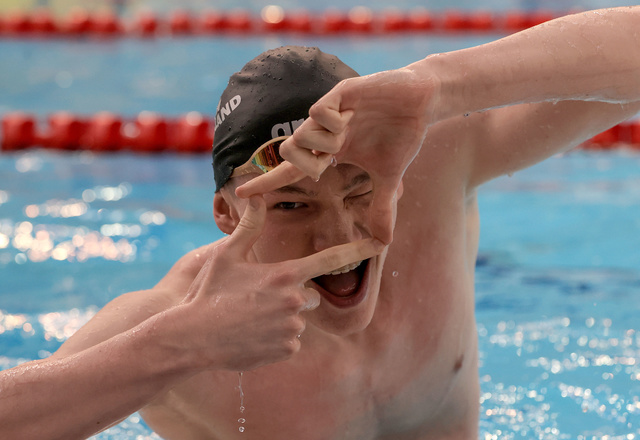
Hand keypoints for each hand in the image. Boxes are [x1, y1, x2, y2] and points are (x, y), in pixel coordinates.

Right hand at [174, 196, 383, 371]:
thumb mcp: (226, 256)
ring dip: (282, 318)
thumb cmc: (209, 293)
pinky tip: (252, 335)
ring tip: (250, 318)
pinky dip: (277, 338)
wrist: (193, 338)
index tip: (380, 243)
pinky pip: (291, 341)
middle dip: (292, 295)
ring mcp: (292, 328)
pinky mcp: (287, 350)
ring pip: (298, 318)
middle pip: (310, 294)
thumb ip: (249, 226)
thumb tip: (258, 196)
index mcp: (284, 275)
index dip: (358, 249)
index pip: (330, 260)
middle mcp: (294, 301)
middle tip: (260, 298)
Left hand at [236, 65, 439, 243]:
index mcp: (331, 151)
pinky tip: (352, 114)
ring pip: (303, 134)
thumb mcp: (389, 178)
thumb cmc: (401, 136)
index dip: (267, 182)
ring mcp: (331, 112)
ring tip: (351, 130)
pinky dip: (332, 120)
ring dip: (326, 143)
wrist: (422, 102)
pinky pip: (319, 111)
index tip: (240, 194)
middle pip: (290, 153)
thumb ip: (381, 207)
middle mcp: (324, 132)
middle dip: (306, 163)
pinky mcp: (340, 92)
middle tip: (333, 159)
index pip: (292, 170)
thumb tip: (384, 243)